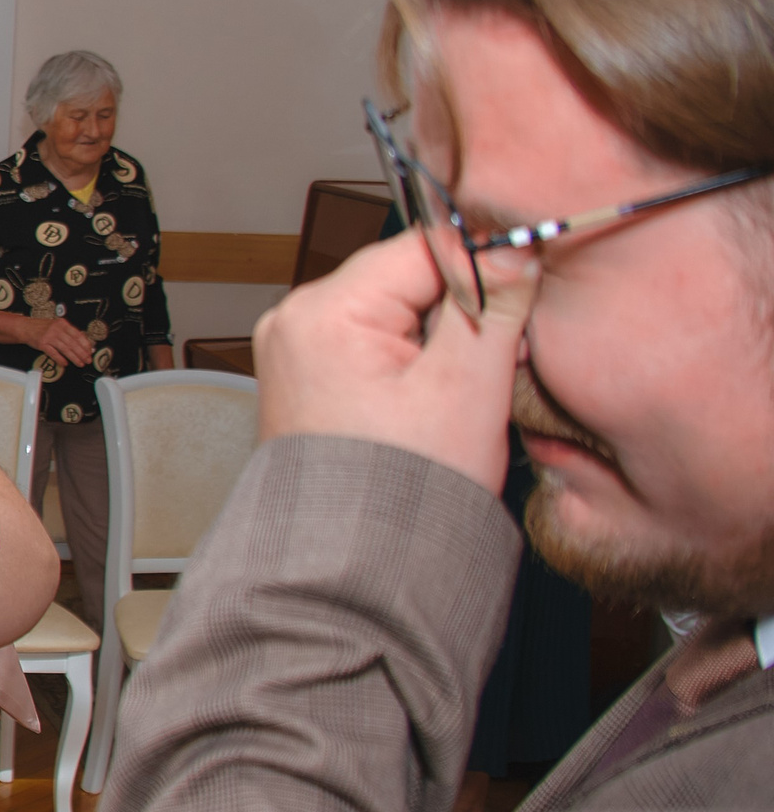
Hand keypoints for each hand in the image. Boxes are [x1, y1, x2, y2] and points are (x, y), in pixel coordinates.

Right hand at [20, 314, 93, 367]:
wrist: (25, 327)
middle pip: (72, 343)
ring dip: (74, 358)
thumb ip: (68, 333)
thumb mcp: (57, 326)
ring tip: (79, 363)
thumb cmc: (42, 328)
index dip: (85, 344)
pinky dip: (60, 359)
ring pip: (65, 349)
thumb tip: (83, 343)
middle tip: (87, 360)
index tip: (90, 352)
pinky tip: (65, 363)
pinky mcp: (42, 343)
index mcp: (62, 323)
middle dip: (81, 353)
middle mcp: (56, 329)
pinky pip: (53, 353)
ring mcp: (49, 336)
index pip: (78, 334)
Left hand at [253, 233, 533, 493]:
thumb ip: (494, 304)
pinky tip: (432, 398)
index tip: (520, 293)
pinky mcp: (302, 380)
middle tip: (498, 353)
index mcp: (323, 311)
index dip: (479, 265)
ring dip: (437, 336)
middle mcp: (293, 321)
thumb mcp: (468, 387)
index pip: (420, 247)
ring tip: (464, 385)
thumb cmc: (404, 489)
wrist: (354, 565)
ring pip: (389, 311)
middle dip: (458, 307)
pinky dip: (407, 360)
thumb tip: (515, 247)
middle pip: (402, 278)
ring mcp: (291, 351)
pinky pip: (366, 345)